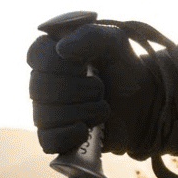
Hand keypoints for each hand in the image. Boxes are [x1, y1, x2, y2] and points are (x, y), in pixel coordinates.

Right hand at [27, 23, 156, 156]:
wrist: (141, 107)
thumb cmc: (124, 72)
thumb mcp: (115, 44)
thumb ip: (91, 35)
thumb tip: (61, 48)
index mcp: (51, 55)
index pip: (36, 55)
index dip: (58, 63)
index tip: (83, 65)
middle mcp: (43, 84)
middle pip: (38, 88)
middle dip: (77, 90)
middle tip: (100, 89)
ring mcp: (46, 113)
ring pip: (44, 116)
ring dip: (82, 112)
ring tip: (102, 109)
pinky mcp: (55, 139)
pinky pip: (49, 141)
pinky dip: (71, 135)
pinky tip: (87, 130)